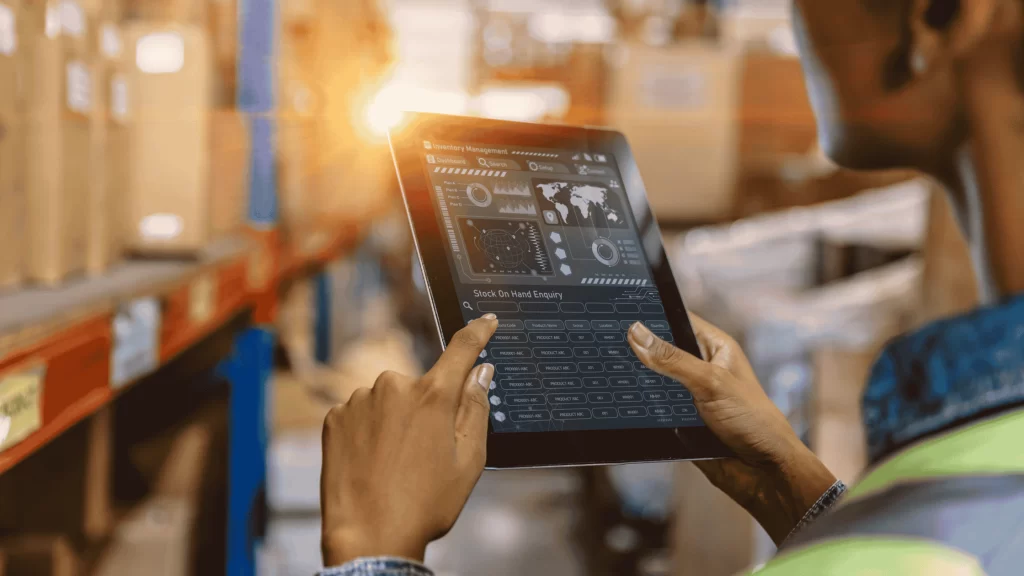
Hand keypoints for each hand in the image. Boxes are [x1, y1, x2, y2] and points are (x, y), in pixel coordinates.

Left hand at [320, 315, 497, 564]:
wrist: (368, 537)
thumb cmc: (423, 505)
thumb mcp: (469, 460)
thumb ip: (476, 408)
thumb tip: (480, 373)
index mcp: (434, 397)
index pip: (462, 350)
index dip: (478, 333)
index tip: (486, 321)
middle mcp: (394, 387)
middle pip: (421, 387)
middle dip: (426, 410)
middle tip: (424, 454)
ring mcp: (360, 401)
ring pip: (388, 401)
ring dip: (394, 423)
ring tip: (394, 465)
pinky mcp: (335, 417)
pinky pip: (361, 414)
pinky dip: (368, 432)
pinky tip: (371, 463)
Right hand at [627, 315, 836, 544]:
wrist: (764, 474)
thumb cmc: (754, 422)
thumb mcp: (710, 383)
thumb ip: (672, 360)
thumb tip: (638, 333)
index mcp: (716, 347)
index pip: (677, 319)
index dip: (652, 315)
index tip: (622, 312)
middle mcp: (702, 367)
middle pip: (661, 351)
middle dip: (640, 351)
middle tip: (609, 345)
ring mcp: (690, 394)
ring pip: (654, 381)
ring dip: (640, 383)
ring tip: (612, 374)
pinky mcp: (681, 420)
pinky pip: (654, 408)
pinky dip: (643, 408)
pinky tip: (624, 404)